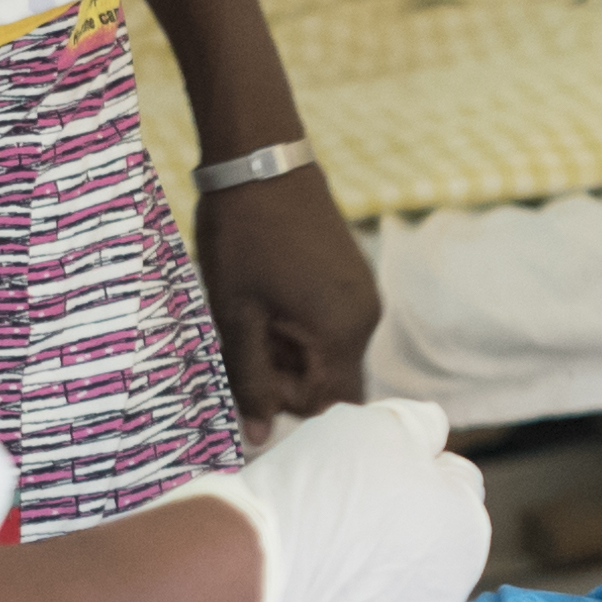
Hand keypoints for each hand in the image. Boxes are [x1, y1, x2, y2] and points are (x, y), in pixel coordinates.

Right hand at [193, 397, 491, 601]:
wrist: (248, 580)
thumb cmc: (315, 493)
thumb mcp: (372, 425)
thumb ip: (417, 426)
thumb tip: (431, 433)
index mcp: (466, 529)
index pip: (453, 485)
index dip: (408, 470)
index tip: (365, 473)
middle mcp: (450, 600)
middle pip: (422, 551)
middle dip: (391, 535)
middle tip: (331, 520)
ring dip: (362, 590)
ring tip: (308, 568)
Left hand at [195, 166, 385, 423]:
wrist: (261, 162)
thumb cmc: (243, 238)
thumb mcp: (236, 316)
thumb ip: (250, 380)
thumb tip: (258, 439)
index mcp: (342, 333)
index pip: (325, 406)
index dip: (282, 401)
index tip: (246, 369)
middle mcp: (366, 319)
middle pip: (330, 383)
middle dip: (285, 376)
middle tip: (245, 338)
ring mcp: (363, 297)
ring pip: (328, 355)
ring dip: (290, 351)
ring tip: (254, 313)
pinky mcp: (353, 279)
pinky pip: (332, 326)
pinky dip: (300, 327)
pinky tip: (269, 296)